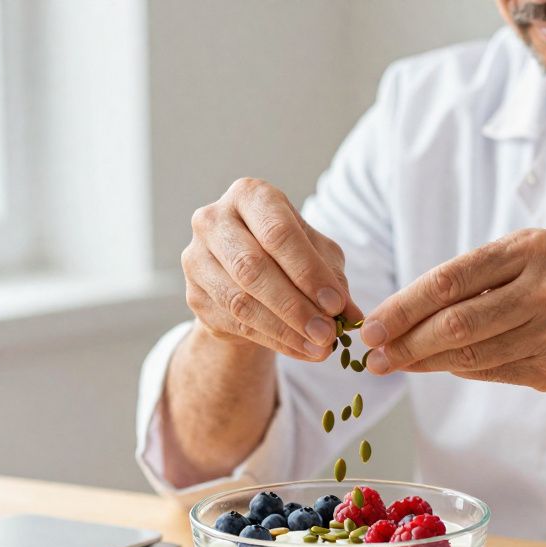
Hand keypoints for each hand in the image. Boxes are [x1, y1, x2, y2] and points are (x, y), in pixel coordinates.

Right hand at [182, 177, 361, 360]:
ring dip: (285, 330)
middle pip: (253, 267)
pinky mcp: (194, 296)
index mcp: (249, 196)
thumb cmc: (288, 253)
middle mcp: (213, 220)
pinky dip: (273, 340)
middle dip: (295, 306)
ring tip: (319, 347)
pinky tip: (301, 350)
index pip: (277, 232)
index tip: (336, 304)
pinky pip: (235, 324)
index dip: (308, 271)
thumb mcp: (316, 253)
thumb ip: (332, 277)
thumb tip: (351, 314)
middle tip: (327, 333)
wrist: (246, 275)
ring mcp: (196, 259)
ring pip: (240, 301)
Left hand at [358, 228, 545, 393]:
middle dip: (406, 341)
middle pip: (456, 321)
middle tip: (372, 355)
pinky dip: (458, 371)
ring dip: (424, 363)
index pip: (450, 279)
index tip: (371, 324)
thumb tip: (406, 314)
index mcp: (530, 249)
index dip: (404, 306)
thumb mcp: (536, 262)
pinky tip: (435, 368)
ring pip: (471, 353)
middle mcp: (543, 287)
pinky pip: (493, 372)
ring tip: (394, 366)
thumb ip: (479, 282)